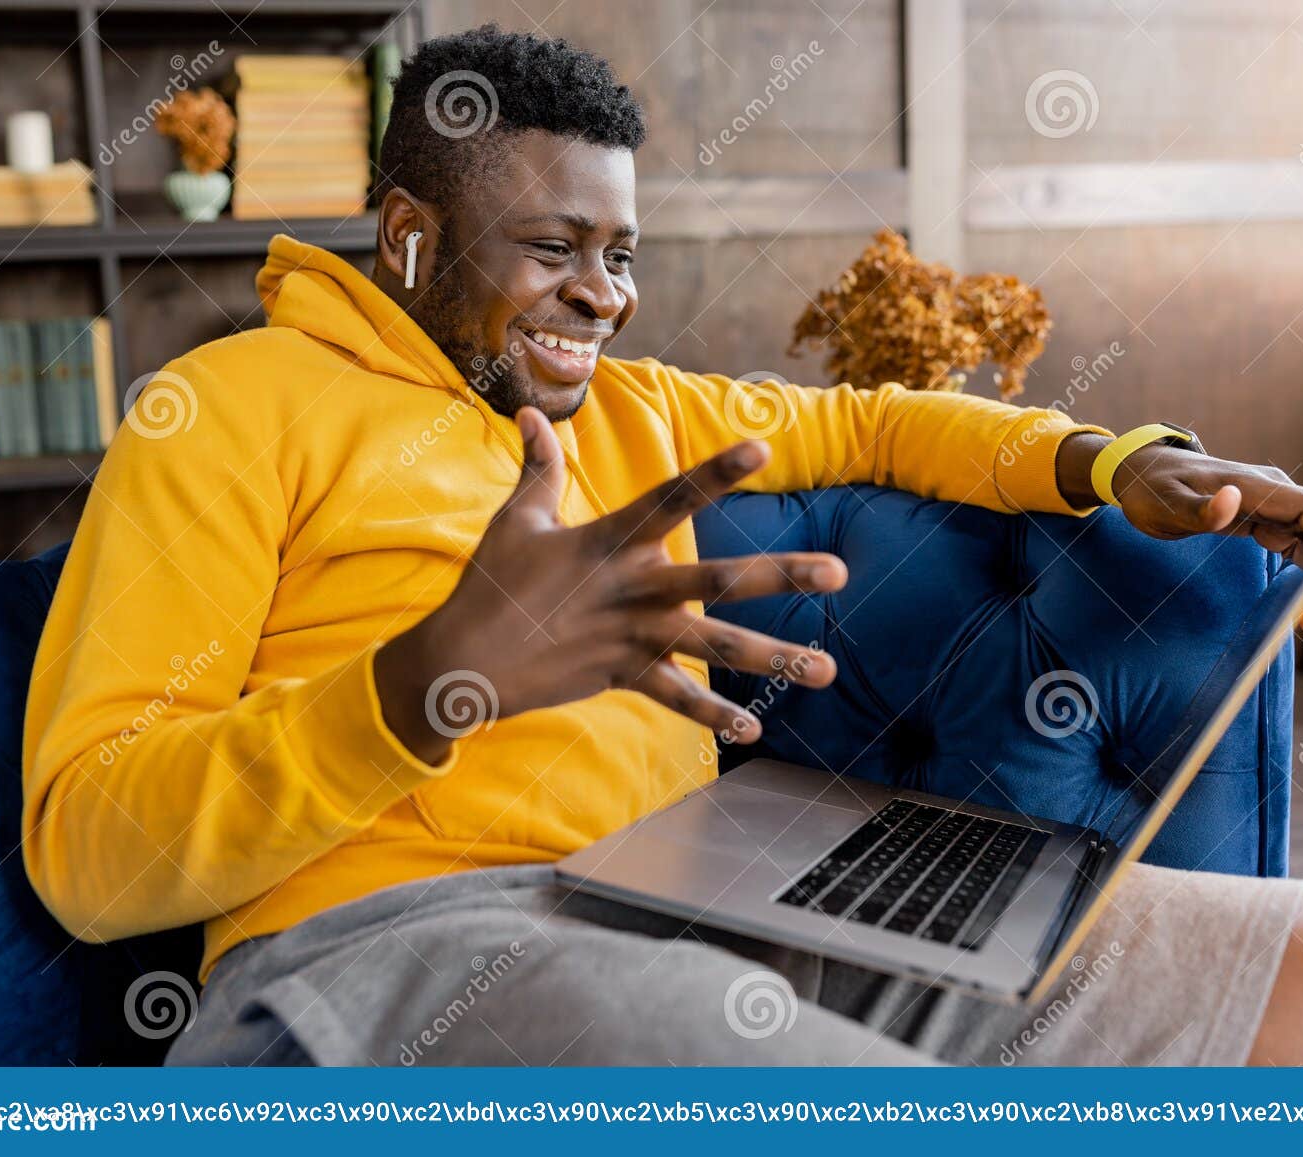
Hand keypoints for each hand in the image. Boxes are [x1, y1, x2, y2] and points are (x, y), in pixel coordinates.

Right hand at [376, 406, 847, 763]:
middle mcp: (631, 587)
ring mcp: (631, 635)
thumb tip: (526, 412)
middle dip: (782, 575)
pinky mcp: (622, 676)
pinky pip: (676, 699)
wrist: (462, 661)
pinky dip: (713, 716)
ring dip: (774, 657)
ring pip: (715, 646)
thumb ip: (538, 466)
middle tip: (840, 573)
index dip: (717, 470)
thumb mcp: (518, 519)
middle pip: (719, 578)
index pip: (672, 496)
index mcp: (608, 539)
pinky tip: (753, 727)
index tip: (763, 446)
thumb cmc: (490, 583)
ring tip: (827, 670)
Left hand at [1056, 432, 1302, 633]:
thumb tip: (1232, 499)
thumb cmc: (1150, 487)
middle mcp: (1274, 492)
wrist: (1142, 471)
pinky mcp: (1266, 518)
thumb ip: (1199, 509)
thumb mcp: (1165, 504)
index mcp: (1256, 485)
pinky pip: (1301, 544)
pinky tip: (1297, 600)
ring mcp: (1273, 505)